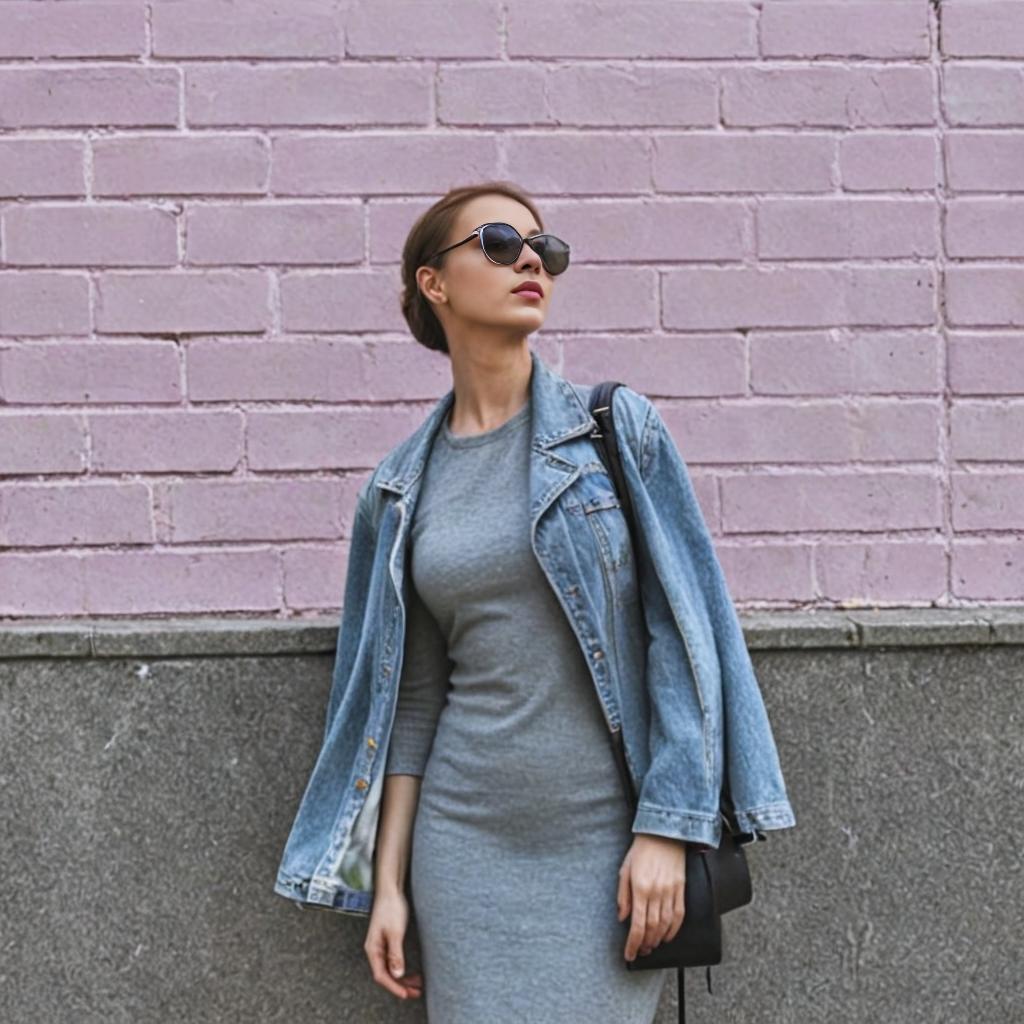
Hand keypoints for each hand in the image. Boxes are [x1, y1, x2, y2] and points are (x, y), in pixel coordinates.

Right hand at [364, 890, 423, 1000]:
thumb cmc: (390, 908)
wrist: (390, 891)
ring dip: (403, 978)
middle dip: (400, 986)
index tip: (406, 994)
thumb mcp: (395, 932)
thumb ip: (395, 954)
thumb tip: (397, 974)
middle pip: (386, 975)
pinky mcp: (387, 942)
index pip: (381, 975)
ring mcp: (381, 947)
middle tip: (416, 992)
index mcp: (373, 949)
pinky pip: (393, 961)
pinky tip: (411, 972)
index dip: (394, 987)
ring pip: (390, 969)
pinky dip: (402, 969)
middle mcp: (375, 950)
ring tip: (417, 984)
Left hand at [617, 834, 686, 960]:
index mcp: (640, 888)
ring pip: (665, 924)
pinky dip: (673, 929)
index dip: (633, 943)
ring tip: (651, 946)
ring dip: (658, 940)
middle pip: (652, 928)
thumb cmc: (641, 850)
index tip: (629, 954)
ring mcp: (671, 891)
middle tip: (640, 951)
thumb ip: (623, 896)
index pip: (637, 925)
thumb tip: (622, 918)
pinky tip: (667, 936)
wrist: (664, 833)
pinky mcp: (681, 889)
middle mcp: (656, 892)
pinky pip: (679, 915)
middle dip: (645, 944)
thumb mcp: (625, 870)